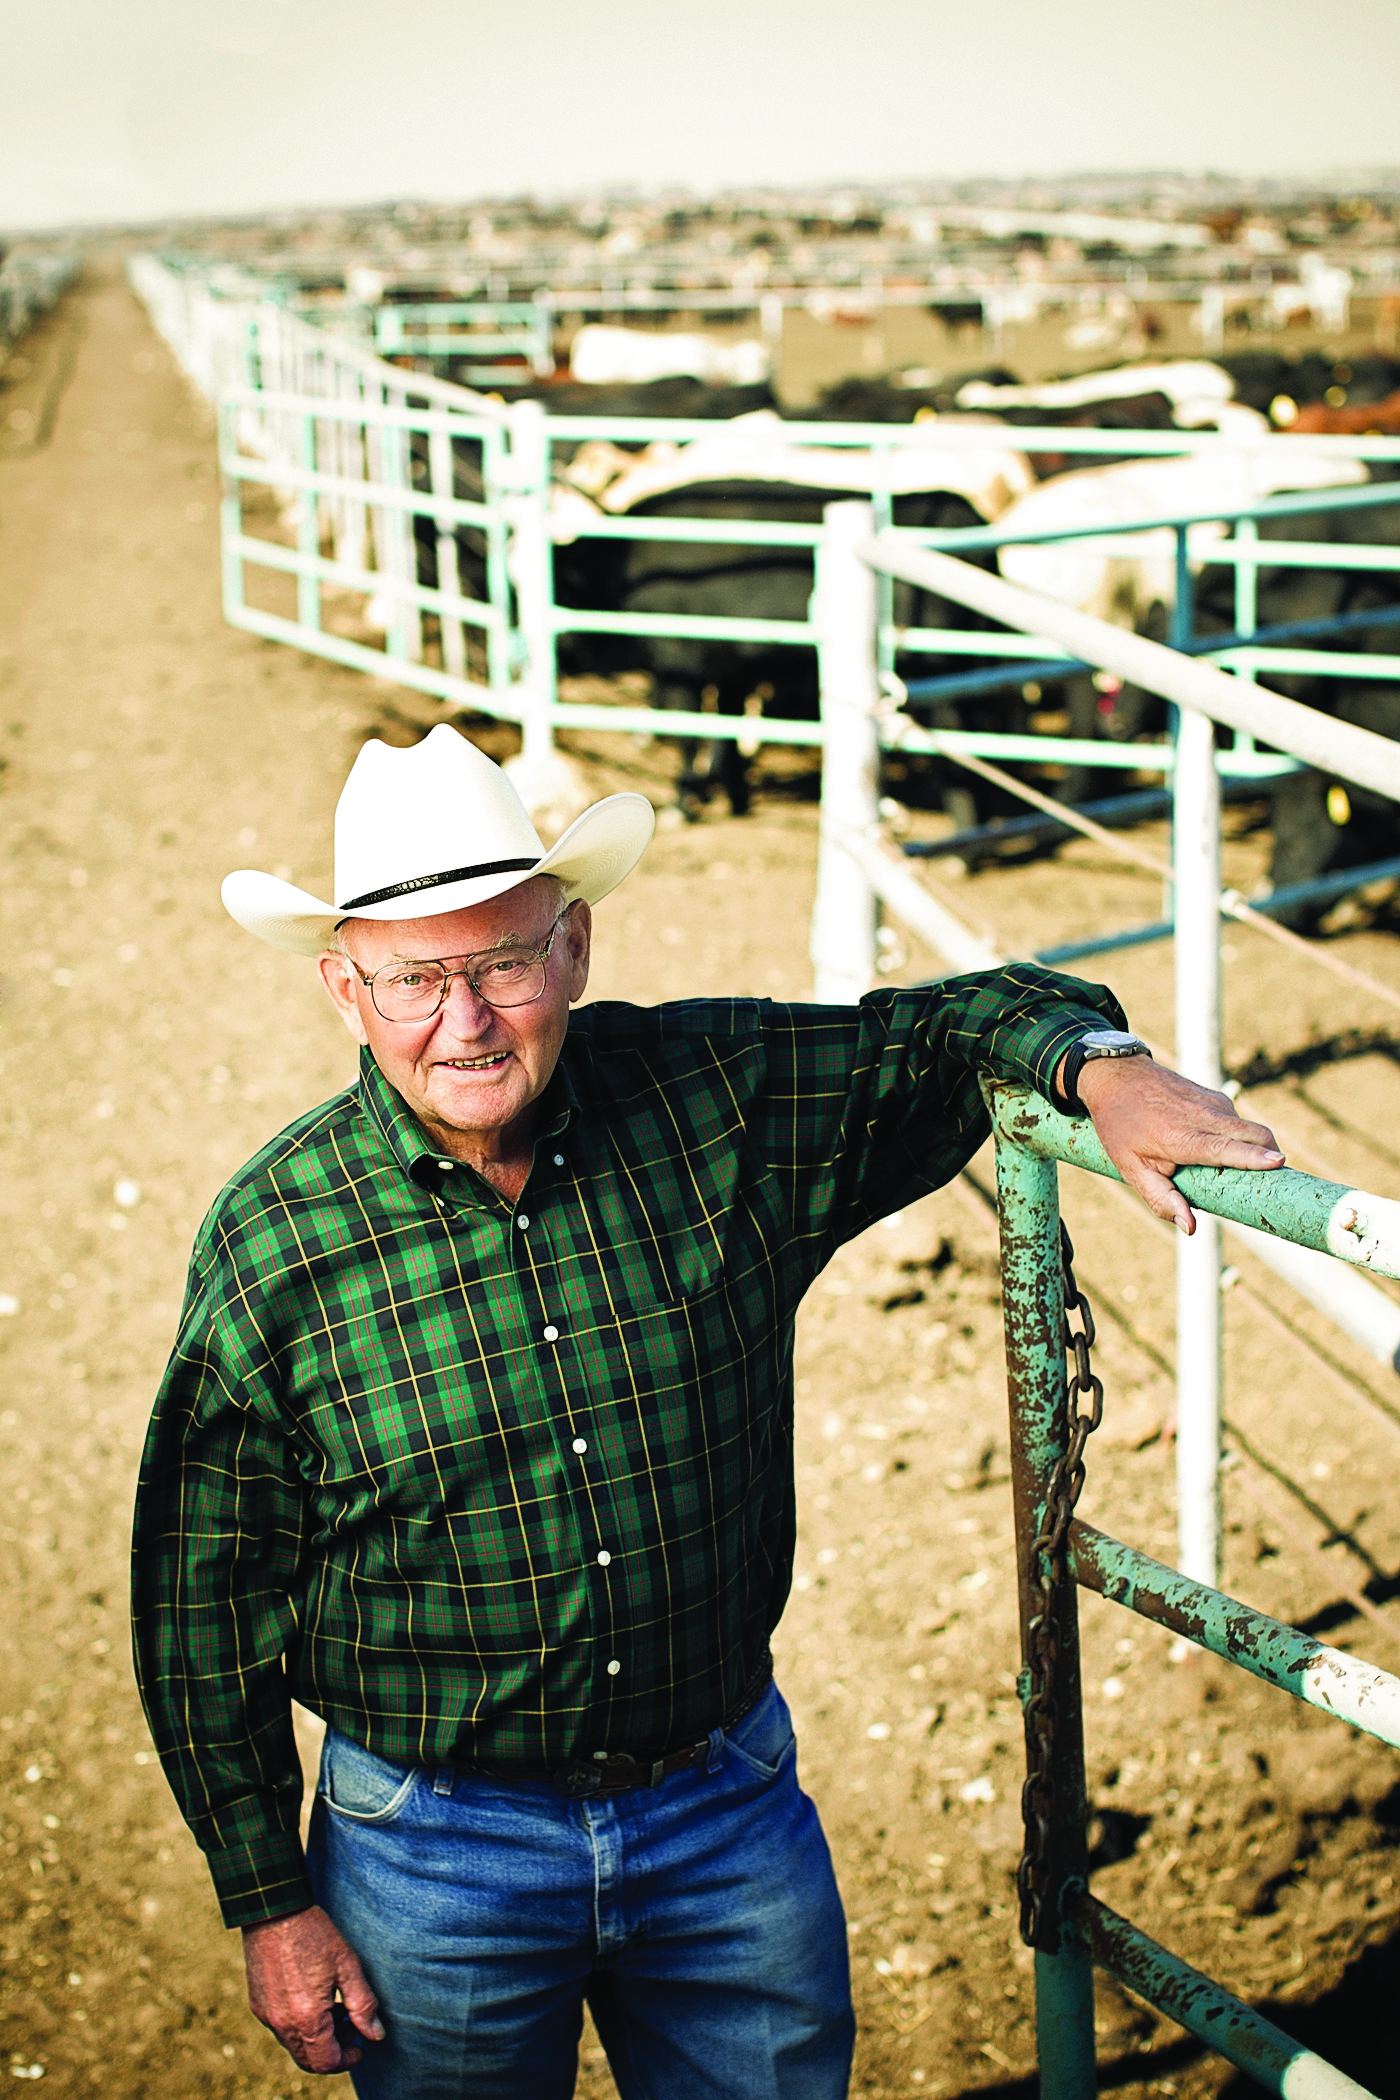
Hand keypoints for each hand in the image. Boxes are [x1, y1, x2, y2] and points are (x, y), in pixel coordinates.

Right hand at [242, 1904, 384, 2074]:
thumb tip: (375, 2035)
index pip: (326, 2063)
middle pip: (308, 2060)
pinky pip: (281, 2029)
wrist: (274, 1912)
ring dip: (317, 2039)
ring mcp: (267, 2016)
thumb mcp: (348, 1966)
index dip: (348, 2060)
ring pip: (294, 2046)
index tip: (361, 2046)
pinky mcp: (258, 2005)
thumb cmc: (314, 1935)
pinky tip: (314, 1998)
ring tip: (335, 2007)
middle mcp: (282, 2024)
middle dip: (333, 2051)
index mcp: (307, 2019)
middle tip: (350, 2026)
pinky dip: (300, 2026)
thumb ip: (363, 2005)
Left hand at [1070, 1054, 1283, 1234]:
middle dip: (1271, 1158)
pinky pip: (1238, 1121)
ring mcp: (1212, 1102)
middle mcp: (1203, 1115)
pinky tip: (1221, 1149)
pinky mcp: (1216, 1096)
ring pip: (1250, 1128)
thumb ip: (1161, 1198)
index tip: (1279, 1163)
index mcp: (1181, 1137)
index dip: (1253, 1157)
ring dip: (1256, 1149)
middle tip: (1273, 1185)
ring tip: (1239, 1171)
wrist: (1116, 1077)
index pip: (1225, 1148)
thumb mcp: (1131, 1168)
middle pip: (1255, 1135)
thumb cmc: (1121, 1126)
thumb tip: (1191, 1227)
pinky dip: (1241, 1137)